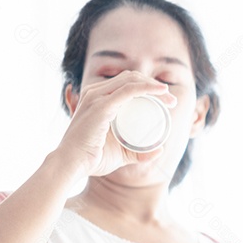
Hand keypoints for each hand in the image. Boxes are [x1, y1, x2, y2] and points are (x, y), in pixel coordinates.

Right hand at [55, 69, 177, 177]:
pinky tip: (160, 91)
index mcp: (97, 98)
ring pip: (131, 81)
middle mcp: (95, 93)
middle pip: (130, 78)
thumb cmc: (92, 159)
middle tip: (171, 101)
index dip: (147, 87)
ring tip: (170, 99)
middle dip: (154, 85)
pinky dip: (146, 88)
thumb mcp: (120, 154)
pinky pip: (128, 91)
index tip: (166, 101)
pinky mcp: (100, 106)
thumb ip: (138, 153)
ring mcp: (96, 97)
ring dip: (154, 87)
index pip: (125, 83)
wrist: (72, 164)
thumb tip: (159, 150)